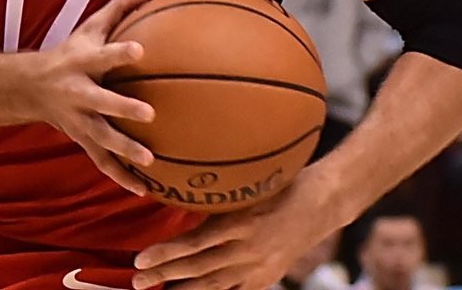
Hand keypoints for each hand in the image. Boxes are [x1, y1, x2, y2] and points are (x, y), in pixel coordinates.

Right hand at [29, 0, 159, 195]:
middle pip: (101, 102)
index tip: (140, 51)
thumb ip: (121, 8)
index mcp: (82, 63)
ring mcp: (79, 121)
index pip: (103, 55)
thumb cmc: (71, 52)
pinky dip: (122, 178)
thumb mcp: (90, 27)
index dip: (119, 53)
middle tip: (150, 114)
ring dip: (125, 150)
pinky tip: (145, 191)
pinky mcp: (83, 141)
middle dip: (123, 109)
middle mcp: (79, 93)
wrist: (30, 87)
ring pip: (102, 139)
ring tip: (150, 161)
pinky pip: (103, 162)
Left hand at [132, 166, 340, 289]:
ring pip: (214, 285)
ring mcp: (260, 267)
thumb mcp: (251, 184)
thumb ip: (220, 197)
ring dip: (183, 288)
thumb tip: (181, 196)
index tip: (140, 259)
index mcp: (243, 221)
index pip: (196, 242)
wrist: (324, 202)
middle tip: (137, 280)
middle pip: (199, 268)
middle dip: (165, 274)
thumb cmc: (285, 182)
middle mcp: (250, 248)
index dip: (167, 252)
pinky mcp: (268, 277)